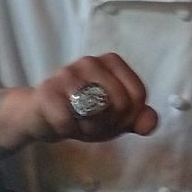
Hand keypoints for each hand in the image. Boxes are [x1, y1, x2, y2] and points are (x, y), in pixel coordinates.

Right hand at [28, 52, 157, 143]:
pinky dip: (68, 130)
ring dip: (88, 128)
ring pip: (96, 113)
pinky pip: (69, 122)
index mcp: (112, 61)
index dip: (128, 116)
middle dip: (109, 123)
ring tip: (77, 120)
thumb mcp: (116, 117)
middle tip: (92, 121)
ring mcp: (67, 72)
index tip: (113, 117)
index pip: (138, 95)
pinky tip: (61, 122)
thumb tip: (150, 122)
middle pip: (120, 103)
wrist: (40, 116)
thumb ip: (139, 118)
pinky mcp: (47, 90)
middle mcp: (90, 61)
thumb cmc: (83, 113)